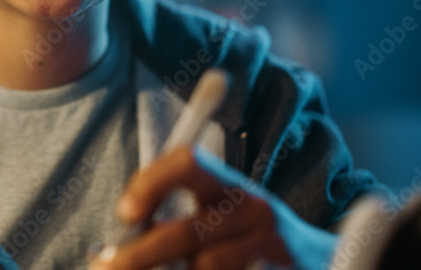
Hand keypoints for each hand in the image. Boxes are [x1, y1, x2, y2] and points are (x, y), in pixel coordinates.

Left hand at [92, 146, 336, 269]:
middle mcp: (251, 206)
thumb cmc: (240, 238)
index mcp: (226, 183)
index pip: (187, 161)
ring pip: (205, 265)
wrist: (314, 260)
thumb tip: (110, 251)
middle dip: (139, 256)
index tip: (124, 214)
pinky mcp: (281, 268)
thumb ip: (168, 224)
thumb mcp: (211, 218)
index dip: (152, 183)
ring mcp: (270, 243)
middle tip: (106, 269)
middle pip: (186, 230)